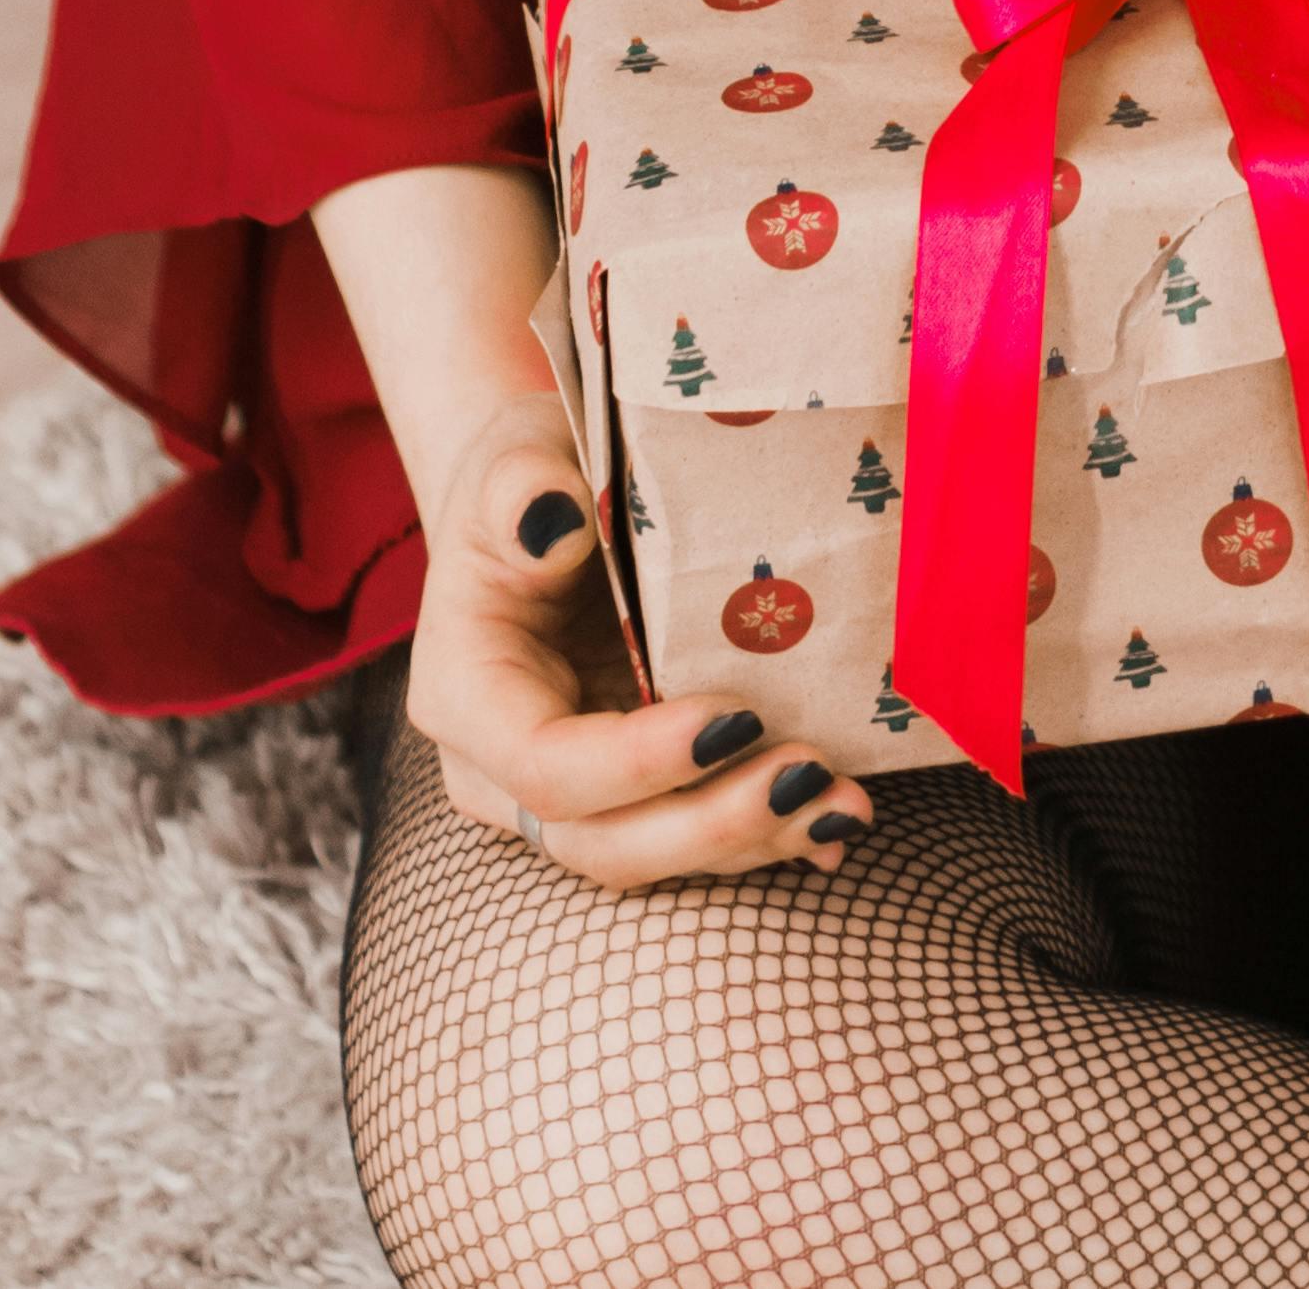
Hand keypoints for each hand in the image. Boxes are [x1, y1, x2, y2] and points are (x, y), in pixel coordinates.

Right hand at [406, 379, 874, 890]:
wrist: (541, 496)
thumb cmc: (526, 472)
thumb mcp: (514, 460)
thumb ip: (521, 489)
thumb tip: (553, 517)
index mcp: (467, 693)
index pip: (544, 764)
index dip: (636, 763)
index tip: (733, 720)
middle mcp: (503, 767)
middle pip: (598, 838)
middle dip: (707, 824)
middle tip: (807, 779)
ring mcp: (567, 789)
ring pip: (648, 849)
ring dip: (748, 839)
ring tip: (841, 802)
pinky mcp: (624, 789)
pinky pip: (683, 827)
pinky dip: (758, 835)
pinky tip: (828, 824)